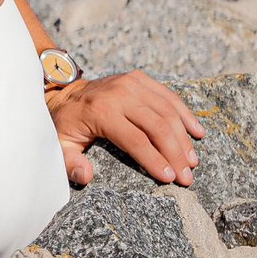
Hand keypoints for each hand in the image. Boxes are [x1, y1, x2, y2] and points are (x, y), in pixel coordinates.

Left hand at [50, 69, 204, 187]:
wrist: (64, 91)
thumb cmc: (65, 124)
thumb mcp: (60, 145)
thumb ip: (70, 163)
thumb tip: (87, 176)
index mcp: (100, 112)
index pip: (135, 140)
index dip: (155, 160)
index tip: (170, 178)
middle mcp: (119, 94)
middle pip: (157, 126)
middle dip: (175, 154)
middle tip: (187, 176)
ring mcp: (131, 83)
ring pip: (167, 111)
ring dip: (183, 138)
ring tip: (192, 161)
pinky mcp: (139, 79)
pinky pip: (168, 96)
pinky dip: (185, 114)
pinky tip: (197, 132)